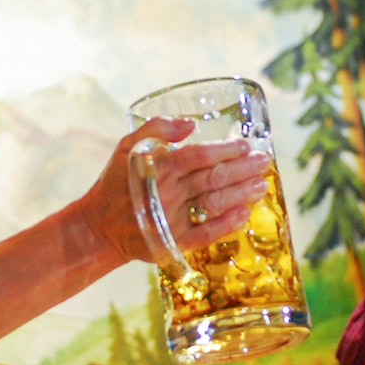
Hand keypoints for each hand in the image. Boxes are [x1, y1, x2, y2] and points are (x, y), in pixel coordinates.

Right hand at [79, 117, 269, 264]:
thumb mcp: (127, 147)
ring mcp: (174, 218)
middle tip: (265, 162)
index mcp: (159, 167)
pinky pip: (206, 233)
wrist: (99, 227)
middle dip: (243, 169)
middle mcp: (169, 192)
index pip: (200, 155)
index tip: (245, 145)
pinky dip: (227, 224)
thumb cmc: (115, 183)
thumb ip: (156, 129)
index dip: (225, 150)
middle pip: (214, 178)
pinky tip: (245, 215)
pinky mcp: (175, 241)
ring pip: (215, 203)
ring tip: (262, 185)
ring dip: (241, 194)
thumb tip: (190, 123)